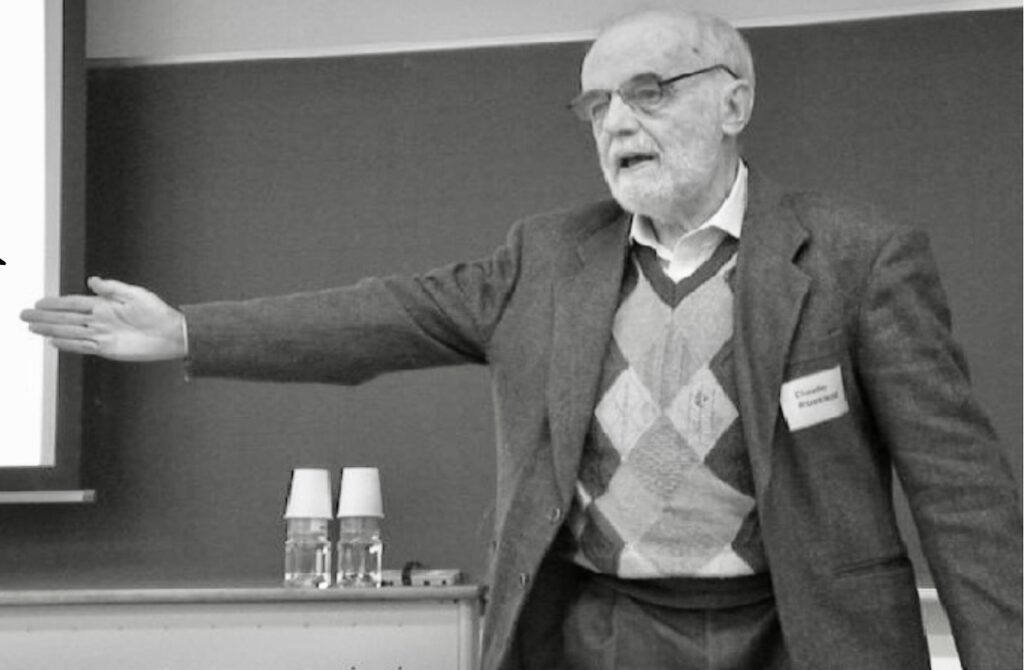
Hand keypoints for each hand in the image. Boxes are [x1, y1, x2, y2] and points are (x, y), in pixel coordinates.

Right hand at [20, 276, 187, 360]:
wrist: (171, 334)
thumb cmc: (157, 312)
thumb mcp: (135, 294)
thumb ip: (112, 288)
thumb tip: (92, 280)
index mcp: (105, 304)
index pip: (73, 303)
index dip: (55, 303)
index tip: (38, 303)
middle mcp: (100, 320)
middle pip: (66, 318)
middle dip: (45, 317)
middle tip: (24, 316)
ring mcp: (102, 335)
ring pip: (70, 332)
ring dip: (51, 330)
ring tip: (33, 329)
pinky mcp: (107, 349)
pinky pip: (82, 346)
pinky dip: (68, 345)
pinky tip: (54, 342)